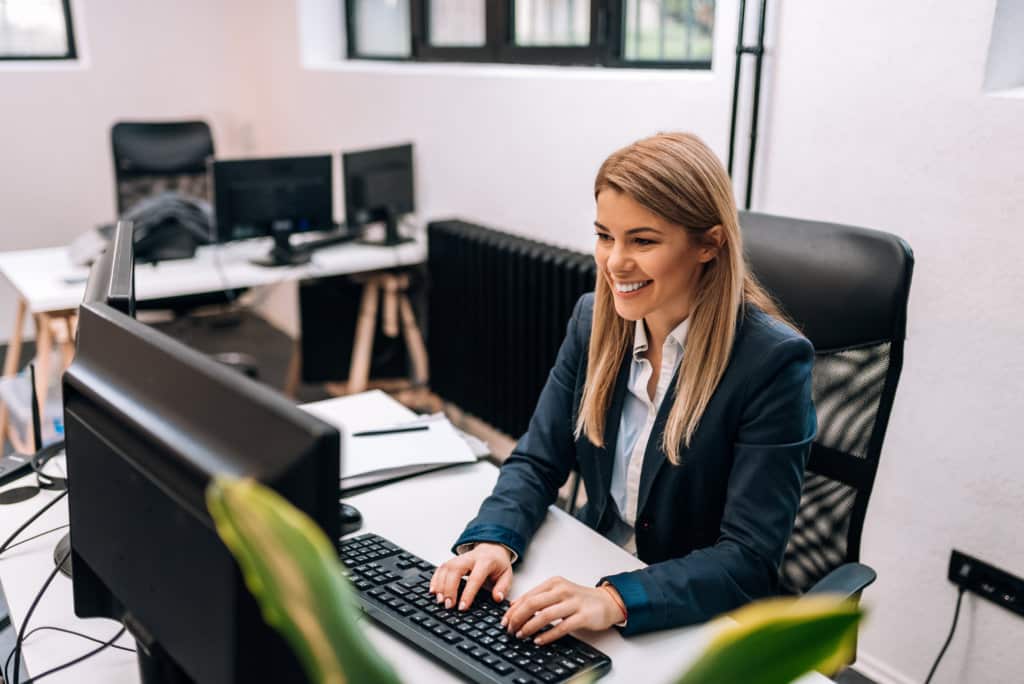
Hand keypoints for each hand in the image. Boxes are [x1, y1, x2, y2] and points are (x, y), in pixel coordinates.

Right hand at [429, 543, 512, 610]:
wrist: (492, 548)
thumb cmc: (498, 564)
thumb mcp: (507, 575)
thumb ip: (503, 587)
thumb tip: (497, 598)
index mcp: (485, 562)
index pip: (475, 578)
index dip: (468, 593)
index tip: (463, 607)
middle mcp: (470, 558)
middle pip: (455, 570)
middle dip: (450, 588)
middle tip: (448, 605)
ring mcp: (459, 558)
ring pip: (446, 568)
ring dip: (440, 585)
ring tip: (440, 600)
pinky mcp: (452, 560)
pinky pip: (440, 568)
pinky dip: (435, 579)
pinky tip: (433, 590)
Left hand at [502, 576, 623, 645]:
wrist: (606, 601)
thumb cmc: (580, 598)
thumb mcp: (558, 592)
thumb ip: (538, 598)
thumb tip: (514, 607)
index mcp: (554, 583)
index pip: (528, 595)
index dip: (513, 610)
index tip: (504, 621)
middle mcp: (562, 590)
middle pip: (533, 604)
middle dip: (518, 618)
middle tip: (510, 629)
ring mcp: (573, 602)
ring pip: (545, 615)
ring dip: (530, 627)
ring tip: (521, 635)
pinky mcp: (583, 616)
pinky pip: (561, 627)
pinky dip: (548, 635)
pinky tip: (539, 640)